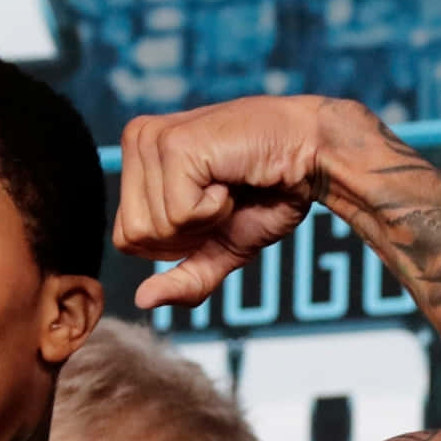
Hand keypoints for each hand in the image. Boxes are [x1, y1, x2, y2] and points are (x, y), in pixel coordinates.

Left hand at [114, 97, 329, 309]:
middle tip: (221, 196)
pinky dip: (214, 209)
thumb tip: (143, 301)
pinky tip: (231, 178)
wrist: (313, 157)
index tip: (210, 210)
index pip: (126, 238)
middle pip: (135, 236)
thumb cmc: (269, 194)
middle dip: (187, 235)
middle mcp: (138, 140)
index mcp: (138, 159)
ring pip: (155, 226)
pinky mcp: (175, 144)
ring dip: (204, 219)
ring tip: (227, 184)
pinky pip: (178, 214)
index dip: (175, 243)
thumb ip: (183, 280)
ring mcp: (153, 139)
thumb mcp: (219, 249)